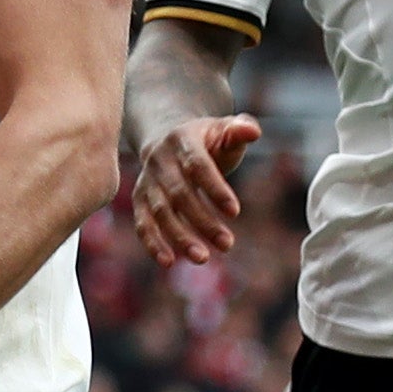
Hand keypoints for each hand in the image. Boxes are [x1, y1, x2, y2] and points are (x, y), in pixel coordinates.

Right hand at [131, 113, 261, 266]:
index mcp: (182, 139)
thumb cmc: (206, 140)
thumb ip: (240, 129)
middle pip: (180, 194)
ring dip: (179, 237)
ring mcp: (147, 181)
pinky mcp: (139, 200)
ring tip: (202, 258)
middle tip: (227, 244)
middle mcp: (160, 160)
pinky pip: (142, 223)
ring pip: (160, 212)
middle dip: (203, 221)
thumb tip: (252, 131)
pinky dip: (152, 243)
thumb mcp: (224, 129)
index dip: (215, 189)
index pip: (198, 166)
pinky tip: (168, 262)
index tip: (235, 212)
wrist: (166, 136)